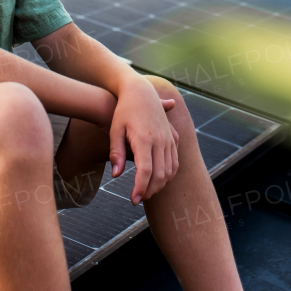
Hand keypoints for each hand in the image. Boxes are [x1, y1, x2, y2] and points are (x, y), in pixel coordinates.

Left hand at [108, 79, 179, 205]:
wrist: (140, 91)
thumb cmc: (124, 111)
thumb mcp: (115, 130)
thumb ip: (116, 153)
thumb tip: (116, 175)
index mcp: (144, 138)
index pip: (145, 171)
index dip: (140, 188)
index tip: (133, 200)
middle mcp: (160, 140)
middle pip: (160, 174)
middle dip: (149, 190)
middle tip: (138, 198)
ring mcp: (169, 138)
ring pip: (170, 170)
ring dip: (160, 184)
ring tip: (147, 191)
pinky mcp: (173, 137)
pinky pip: (175, 161)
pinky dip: (169, 174)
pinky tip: (159, 179)